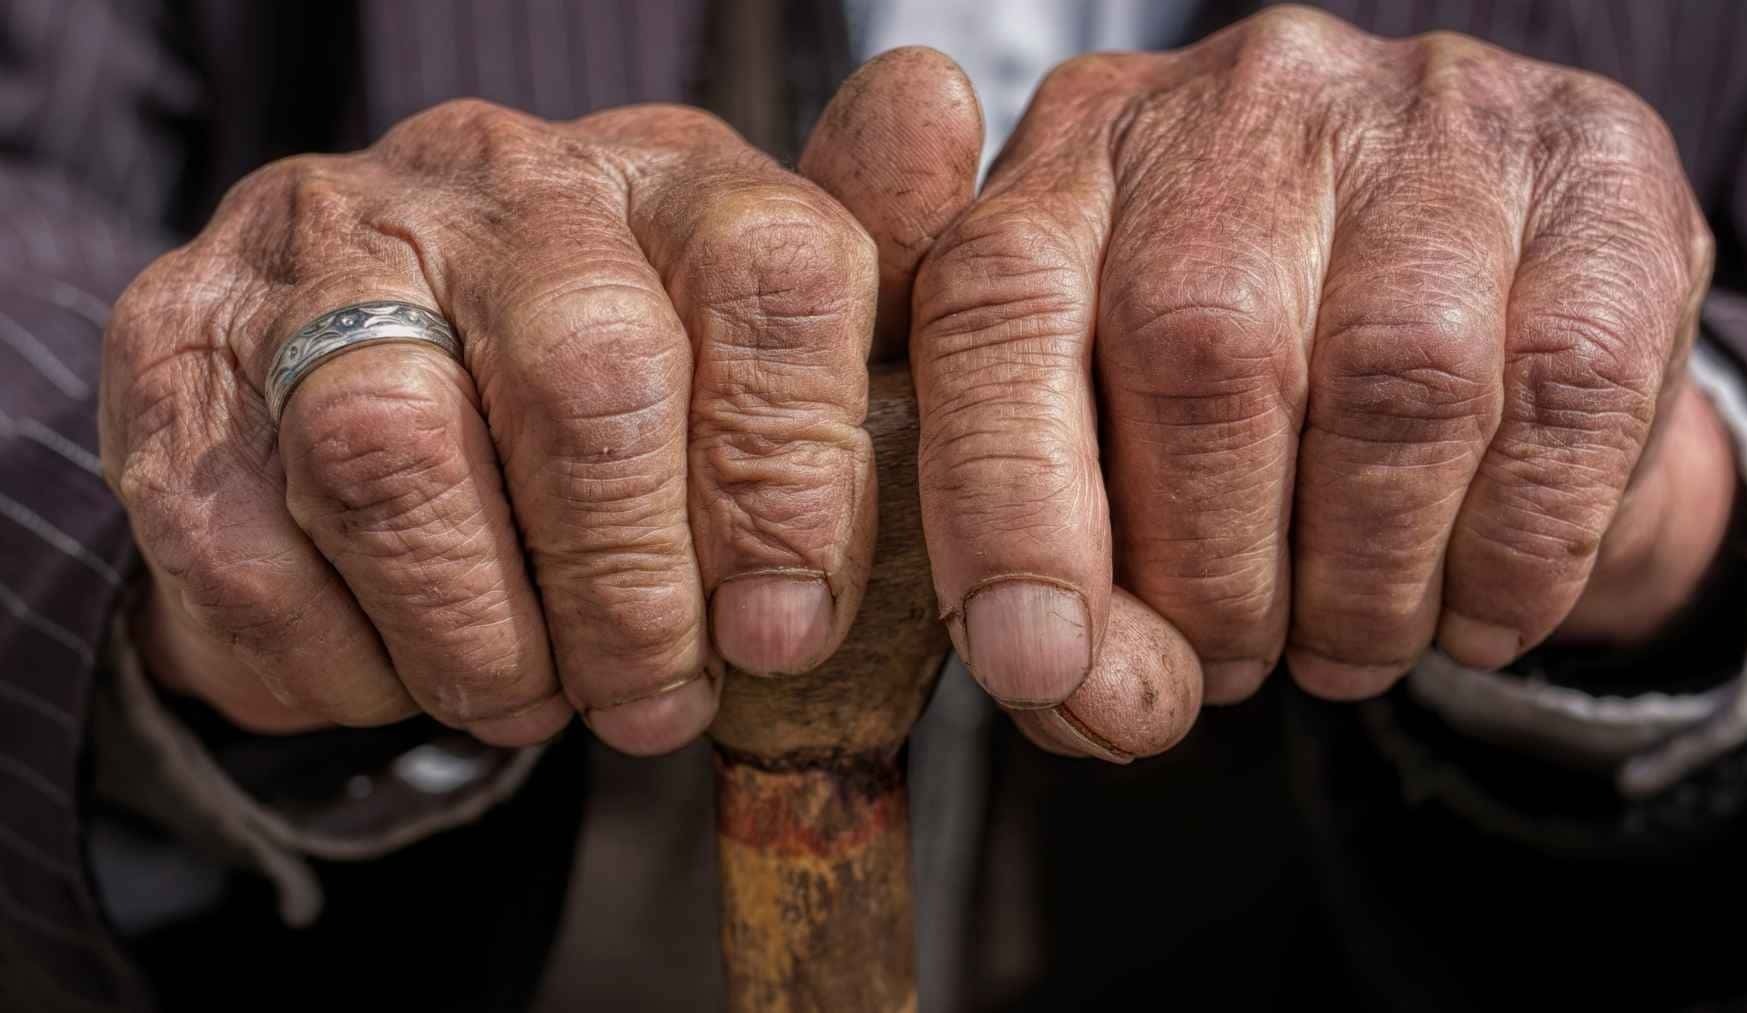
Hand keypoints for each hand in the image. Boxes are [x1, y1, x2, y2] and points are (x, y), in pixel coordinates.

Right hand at [102, 99, 885, 752]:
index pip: (775, 272)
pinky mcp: (176, 338)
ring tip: (532, 697)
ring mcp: (322, 243)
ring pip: (395, 453)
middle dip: (631, 589)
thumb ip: (853, 294)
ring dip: (479, 633)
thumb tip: (936, 106)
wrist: (373, 382)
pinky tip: (397, 665)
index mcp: (667, 173)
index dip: (791, 477)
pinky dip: (338, 652)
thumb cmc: (611, 394)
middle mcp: (494, 178)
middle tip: (654, 700)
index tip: (782, 629)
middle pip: (588, 373)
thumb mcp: (757, 359)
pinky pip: (242, 533)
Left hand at [910, 7, 1725, 757]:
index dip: (1003, 503)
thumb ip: (1048, 557)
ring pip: (1392, 379)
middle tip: (1229, 665)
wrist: (1485, 308)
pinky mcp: (1594, 166)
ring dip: (1364, 583)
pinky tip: (1476, 613)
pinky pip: (1562, 393)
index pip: (995, 306)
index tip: (1033, 662)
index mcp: (1075, 157)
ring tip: (1346, 648)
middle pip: (1200, 351)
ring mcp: (1430, 113)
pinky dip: (1513, 556)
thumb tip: (1064, 685)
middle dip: (1210, 575)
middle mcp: (1244, 100)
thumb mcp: (1110, 445)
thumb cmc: (1248, 396)